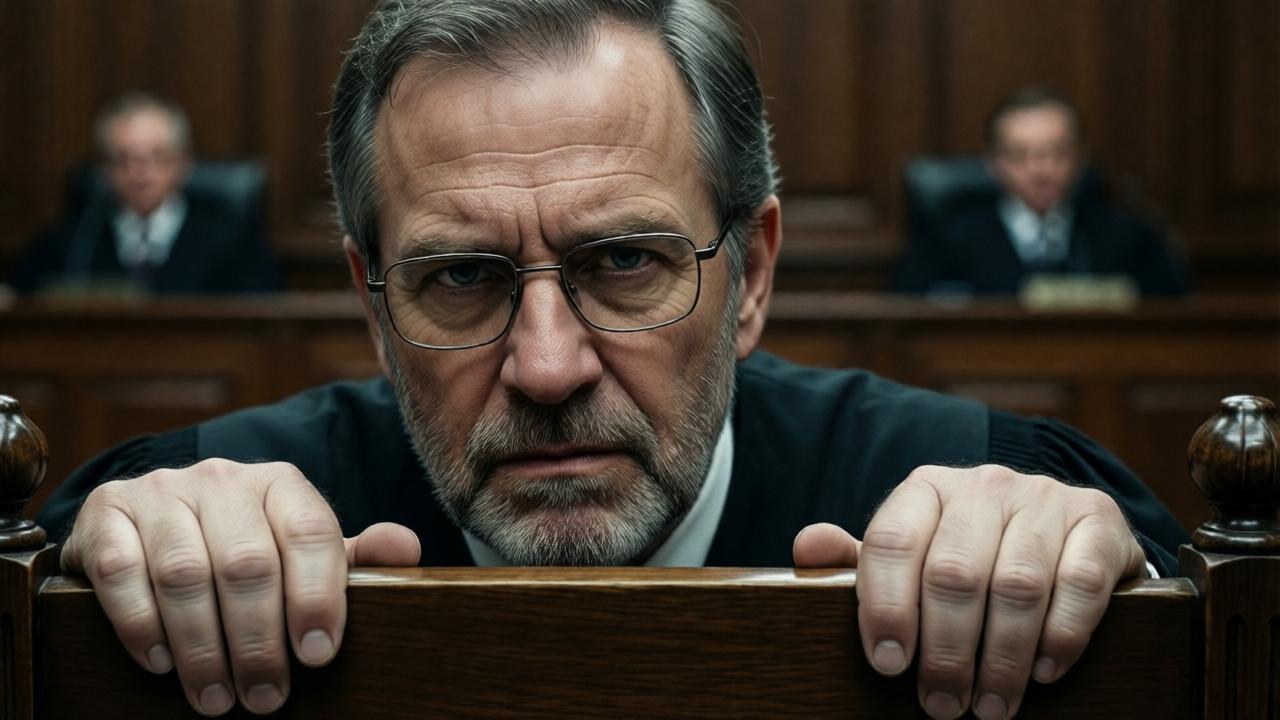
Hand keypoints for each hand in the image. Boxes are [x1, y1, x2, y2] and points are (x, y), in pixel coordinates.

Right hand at [61, 459, 420, 715]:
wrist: (151, 522)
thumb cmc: (243, 546)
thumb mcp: (300, 552)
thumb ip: (351, 557)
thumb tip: (406, 549)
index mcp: (280, 484)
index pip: (310, 532)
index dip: (317, 596)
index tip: (318, 654)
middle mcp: (222, 479)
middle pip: (247, 562)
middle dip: (258, 640)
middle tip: (266, 696)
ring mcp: (161, 491)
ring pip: (184, 572)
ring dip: (202, 646)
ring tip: (216, 698)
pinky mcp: (106, 512)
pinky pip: (120, 570)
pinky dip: (141, 622)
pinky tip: (160, 662)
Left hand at [793, 464, 1147, 719]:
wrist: (1061, 532)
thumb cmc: (970, 554)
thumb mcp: (912, 556)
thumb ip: (860, 560)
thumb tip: (807, 548)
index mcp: (926, 490)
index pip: (892, 541)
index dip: (885, 606)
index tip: (886, 665)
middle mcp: (983, 485)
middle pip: (953, 573)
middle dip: (945, 651)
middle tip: (941, 705)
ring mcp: (1043, 498)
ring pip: (1016, 584)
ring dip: (1001, 657)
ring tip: (990, 706)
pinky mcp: (1097, 519)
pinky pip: (1079, 581)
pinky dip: (1061, 634)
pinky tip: (1043, 671)